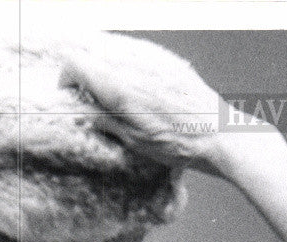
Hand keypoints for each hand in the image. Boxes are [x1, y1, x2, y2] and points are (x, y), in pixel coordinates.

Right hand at [58, 32, 227, 168]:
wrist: (219, 135)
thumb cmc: (182, 143)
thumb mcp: (135, 141)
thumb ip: (106, 121)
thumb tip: (87, 112)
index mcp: (120, 88)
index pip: (76, 63)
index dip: (67, 77)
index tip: (70, 91)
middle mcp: (134, 67)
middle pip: (94, 55)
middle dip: (87, 73)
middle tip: (91, 96)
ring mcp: (153, 60)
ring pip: (116, 53)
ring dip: (109, 69)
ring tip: (117, 95)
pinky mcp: (169, 61)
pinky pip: (139, 55)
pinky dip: (131, 68)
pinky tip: (140, 89)